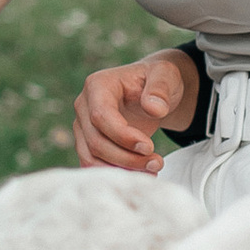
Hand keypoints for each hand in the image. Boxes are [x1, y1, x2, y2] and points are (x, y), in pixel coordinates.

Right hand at [73, 49, 198, 171]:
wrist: (152, 92)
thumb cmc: (158, 80)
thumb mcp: (166, 75)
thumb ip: (161, 88)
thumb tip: (154, 109)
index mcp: (98, 85)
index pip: (101, 115)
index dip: (123, 136)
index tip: (149, 147)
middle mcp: (84, 106)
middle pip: (95, 141)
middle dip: (127, 158)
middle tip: (157, 162)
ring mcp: (83, 127)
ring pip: (92, 158)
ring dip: (122, 169)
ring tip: (153, 170)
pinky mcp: (88, 144)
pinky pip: (93, 165)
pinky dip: (116, 174)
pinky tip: (141, 174)